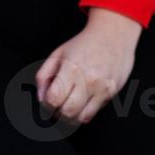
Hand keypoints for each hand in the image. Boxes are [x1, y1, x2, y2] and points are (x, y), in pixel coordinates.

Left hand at [34, 8, 140, 124]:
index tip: (48, 99)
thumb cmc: (83, 44)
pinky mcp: (110, 94)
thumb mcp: (58, 54)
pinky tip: (80, 103)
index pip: (54, 98)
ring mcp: (101, 89)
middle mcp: (88, 80)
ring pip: (80, 118)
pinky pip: (92, 114)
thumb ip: (44, 75)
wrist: (113, 35)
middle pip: (67, 112)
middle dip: (57, 113)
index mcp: (71, 68)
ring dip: (69, 118)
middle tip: (56, 106)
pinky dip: (82, 114)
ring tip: (66, 106)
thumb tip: (40, 98)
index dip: (47, 103)